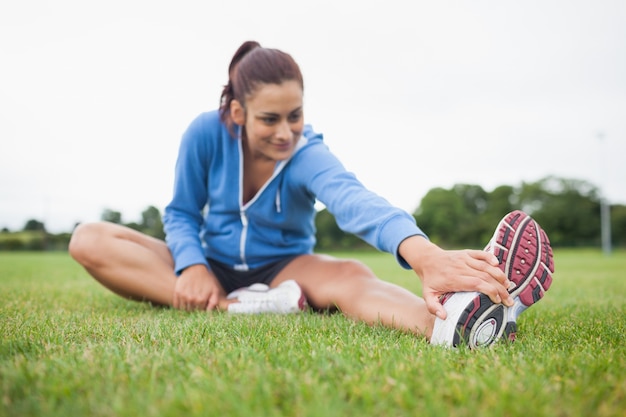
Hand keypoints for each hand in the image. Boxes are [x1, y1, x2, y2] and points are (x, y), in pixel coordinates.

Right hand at [173, 264, 224, 310]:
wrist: (195, 268)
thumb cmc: (206, 280)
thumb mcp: (214, 290)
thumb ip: (213, 302)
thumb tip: (208, 313)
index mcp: (201, 299)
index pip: (199, 311)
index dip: (201, 308)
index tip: (201, 304)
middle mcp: (191, 299)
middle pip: (191, 310)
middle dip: (194, 308)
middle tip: (195, 302)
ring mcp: (183, 296)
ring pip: (184, 309)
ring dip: (186, 307)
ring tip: (190, 300)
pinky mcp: (177, 292)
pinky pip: (176, 305)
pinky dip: (179, 305)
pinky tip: (184, 300)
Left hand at [399, 236, 513, 319]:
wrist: (426, 259)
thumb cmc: (430, 280)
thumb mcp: (428, 295)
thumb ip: (433, 307)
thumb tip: (444, 317)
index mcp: (453, 279)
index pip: (477, 284)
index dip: (490, 291)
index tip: (498, 301)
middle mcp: (461, 267)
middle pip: (485, 276)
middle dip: (500, 288)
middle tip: (509, 300)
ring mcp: (464, 258)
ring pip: (486, 266)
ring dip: (499, 276)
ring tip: (508, 287)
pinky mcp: (466, 253)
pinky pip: (480, 253)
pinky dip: (490, 257)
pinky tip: (498, 264)